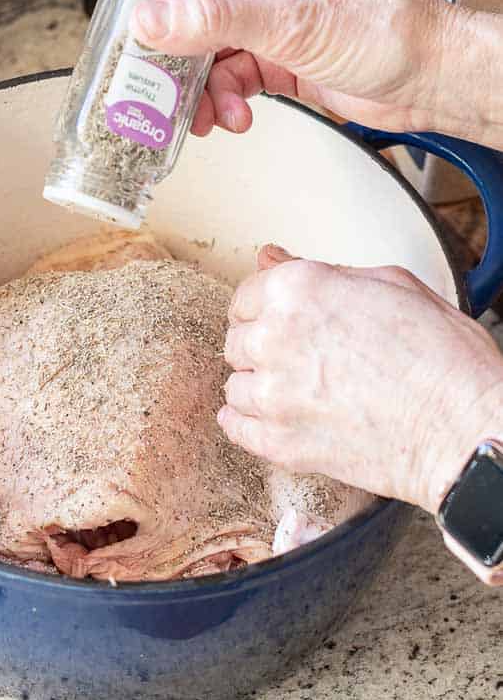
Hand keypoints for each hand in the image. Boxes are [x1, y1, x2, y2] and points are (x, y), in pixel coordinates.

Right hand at [132, 0, 502, 149]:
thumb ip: (215, 22)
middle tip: (157, 88)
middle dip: (172, 55)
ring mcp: (262, 21)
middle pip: (183, 11)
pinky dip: (227, 103)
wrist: (422, 79)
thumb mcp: (289, 24)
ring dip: (203, 90)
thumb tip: (154, 20)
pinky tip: (238, 116)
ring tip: (212, 115)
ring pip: (204, 55)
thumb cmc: (381, 30)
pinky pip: (228, 80)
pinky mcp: (271, 58)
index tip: (125, 20)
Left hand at [218, 246, 502, 585]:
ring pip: (235, 387)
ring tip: (297, 392)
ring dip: (258, 388)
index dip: (265, 310)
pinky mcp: (279, 442)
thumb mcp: (391, 285)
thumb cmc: (443, 358)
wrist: (464, 429)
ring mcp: (273, 394)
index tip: (279, 322)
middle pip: (236, 342)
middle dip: (262, 348)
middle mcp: (275, 337)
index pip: (245, 296)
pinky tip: (272, 420)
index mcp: (299, 290)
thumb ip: (321, 271)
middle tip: (298, 359)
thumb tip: (271, 257)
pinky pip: (236, 429)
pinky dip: (247, 425)